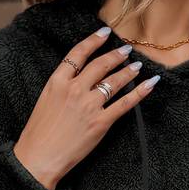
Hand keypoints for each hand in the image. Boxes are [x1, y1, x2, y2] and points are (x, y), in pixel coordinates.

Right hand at [13, 27, 159, 189]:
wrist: (39, 157)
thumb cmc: (39, 134)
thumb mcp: (45, 101)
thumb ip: (61, 87)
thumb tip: (77, 80)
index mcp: (57, 82)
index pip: (78, 54)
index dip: (93, 40)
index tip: (105, 32)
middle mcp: (74, 89)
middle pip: (100, 65)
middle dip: (115, 54)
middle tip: (126, 49)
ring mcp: (88, 105)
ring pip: (114, 81)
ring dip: (128, 71)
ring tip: (137, 66)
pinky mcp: (100, 123)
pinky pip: (124, 103)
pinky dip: (139, 92)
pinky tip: (149, 84)